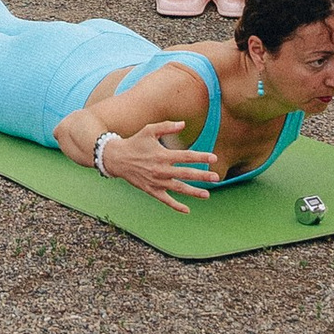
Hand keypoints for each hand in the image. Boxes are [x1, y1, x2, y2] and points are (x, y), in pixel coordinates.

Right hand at [64, 117, 221, 208]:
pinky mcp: (151, 190)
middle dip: (203, 176)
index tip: (214, 158)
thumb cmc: (135, 142)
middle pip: (186, 174)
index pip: (186, 156)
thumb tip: (183, 124)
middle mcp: (161, 169)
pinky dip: (176, 205)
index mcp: (162, 154)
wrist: (117, 158)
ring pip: (178, 188)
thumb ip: (167, 127)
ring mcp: (156, 181)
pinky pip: (165, 200)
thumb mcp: (149, 130)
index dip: (201, 157)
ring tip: (207, 194)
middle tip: (216, 177)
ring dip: (194, 192)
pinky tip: (187, 210)